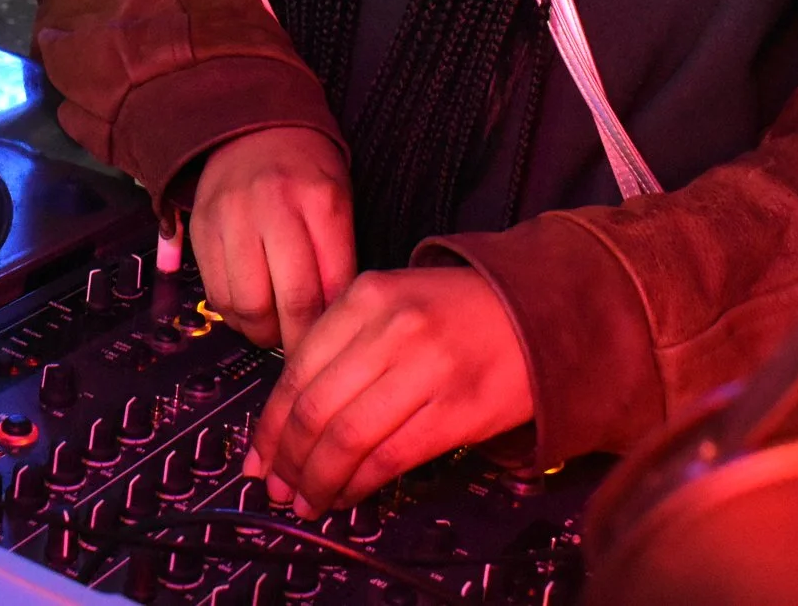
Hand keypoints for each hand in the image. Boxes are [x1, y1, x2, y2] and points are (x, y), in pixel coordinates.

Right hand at [190, 126, 354, 351]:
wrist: (253, 128)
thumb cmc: (305, 172)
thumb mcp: (338, 204)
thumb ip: (339, 261)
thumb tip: (333, 325)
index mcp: (321, 201)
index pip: (332, 286)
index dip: (334, 327)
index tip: (335, 345)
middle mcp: (273, 207)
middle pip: (288, 302)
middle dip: (299, 340)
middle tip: (304, 348)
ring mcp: (231, 218)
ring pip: (246, 305)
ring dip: (262, 332)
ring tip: (275, 329)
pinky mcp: (200, 229)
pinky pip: (215, 294)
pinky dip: (234, 316)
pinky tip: (250, 311)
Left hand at [244, 267, 531, 516]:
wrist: (539, 314)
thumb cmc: (457, 313)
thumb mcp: (392, 302)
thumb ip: (342, 344)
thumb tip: (287, 418)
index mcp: (367, 296)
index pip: (297, 368)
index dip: (270, 423)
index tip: (258, 456)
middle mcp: (391, 329)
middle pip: (315, 408)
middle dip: (288, 459)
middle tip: (277, 487)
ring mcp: (425, 369)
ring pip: (346, 438)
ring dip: (317, 480)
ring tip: (307, 500)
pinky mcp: (455, 410)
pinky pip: (389, 458)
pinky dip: (358, 484)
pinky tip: (346, 494)